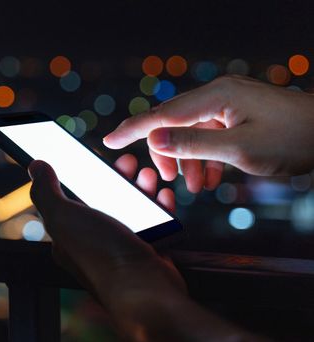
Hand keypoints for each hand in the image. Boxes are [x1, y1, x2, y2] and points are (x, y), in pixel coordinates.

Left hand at [28, 159, 276, 341]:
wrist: (146, 291)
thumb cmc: (103, 255)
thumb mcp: (64, 217)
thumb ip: (46, 191)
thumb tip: (35, 167)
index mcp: (69, 236)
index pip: (71, 200)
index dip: (81, 176)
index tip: (93, 158)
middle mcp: (94, 243)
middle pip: (104, 201)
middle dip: (116, 178)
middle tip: (128, 163)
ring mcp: (123, 247)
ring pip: (131, 208)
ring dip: (139, 188)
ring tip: (147, 174)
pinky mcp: (148, 252)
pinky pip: (154, 223)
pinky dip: (159, 206)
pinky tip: (163, 195)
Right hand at [104, 75, 313, 192]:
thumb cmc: (293, 139)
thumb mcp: (239, 149)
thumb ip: (192, 144)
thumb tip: (153, 139)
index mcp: (215, 96)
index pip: (161, 114)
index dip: (132, 129)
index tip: (108, 141)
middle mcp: (217, 95)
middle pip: (172, 122)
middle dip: (166, 153)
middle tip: (168, 181)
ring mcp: (227, 103)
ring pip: (190, 132)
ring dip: (188, 160)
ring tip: (197, 187)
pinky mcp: (236, 114)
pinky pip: (208, 135)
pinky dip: (205, 157)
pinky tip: (211, 177)